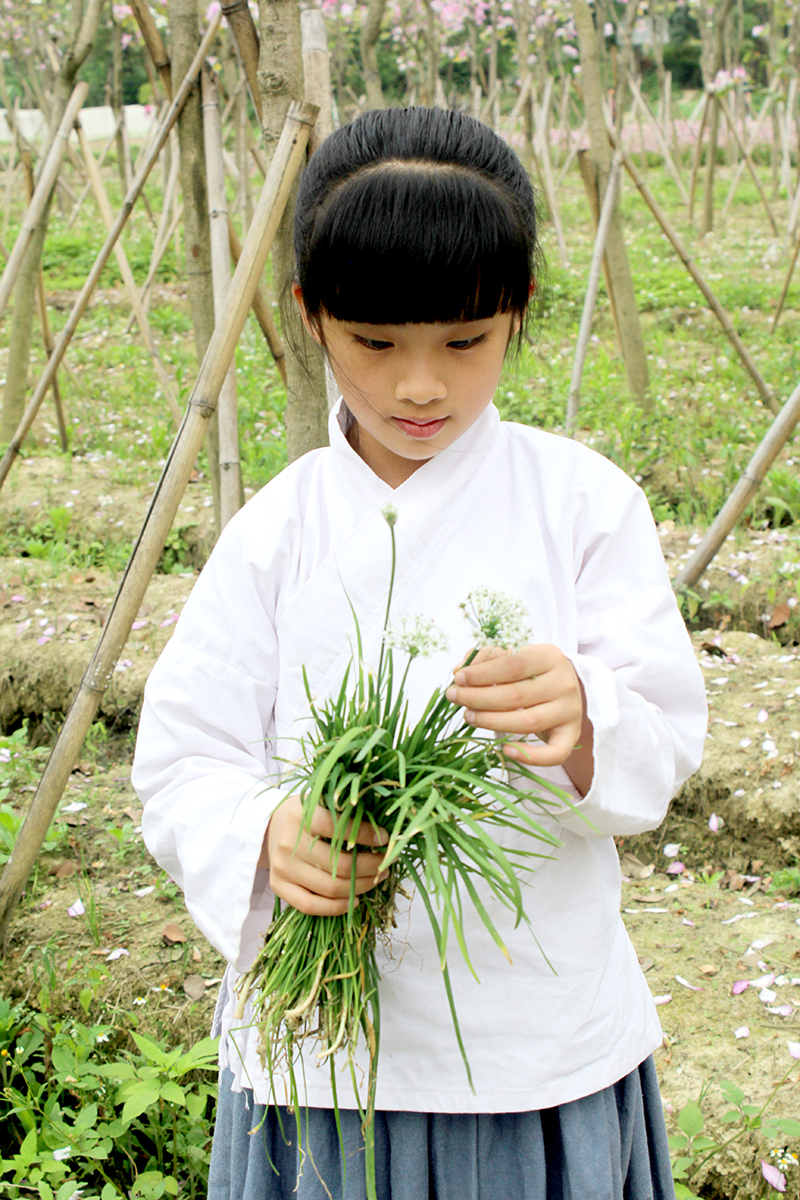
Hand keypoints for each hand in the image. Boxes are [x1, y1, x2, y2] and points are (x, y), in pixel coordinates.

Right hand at [259, 794, 388, 915]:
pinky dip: (337, 907)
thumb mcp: (323, 805)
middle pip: (339, 864)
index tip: (385, 839)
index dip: (365, 834)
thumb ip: (346, 815)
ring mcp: (282, 867)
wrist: (273, 827)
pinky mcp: (278, 886)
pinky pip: (310, 906)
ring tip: (377, 879)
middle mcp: (289, 842)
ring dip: (361, 887)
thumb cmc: (308, 816)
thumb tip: (385, 833)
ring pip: (329, 887)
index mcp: (301, 816)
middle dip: (371, 867)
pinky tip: (355, 900)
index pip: (336, 827)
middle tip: (387, 864)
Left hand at [445, 644, 593, 791]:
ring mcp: (570, 711)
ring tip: (468, 716)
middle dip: (479, 698)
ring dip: (492, 722)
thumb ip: (485, 659)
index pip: (514, 664)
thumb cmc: (530, 672)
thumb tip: (459, 671)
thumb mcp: (512, 657)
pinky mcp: (572, 735)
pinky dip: (530, 756)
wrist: (562, 689)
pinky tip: (504, 749)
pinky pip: (554, 753)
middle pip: (516, 695)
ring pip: (528, 722)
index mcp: (550, 657)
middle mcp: (564, 683)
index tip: (458, 678)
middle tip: (454, 697)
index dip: (483, 673)